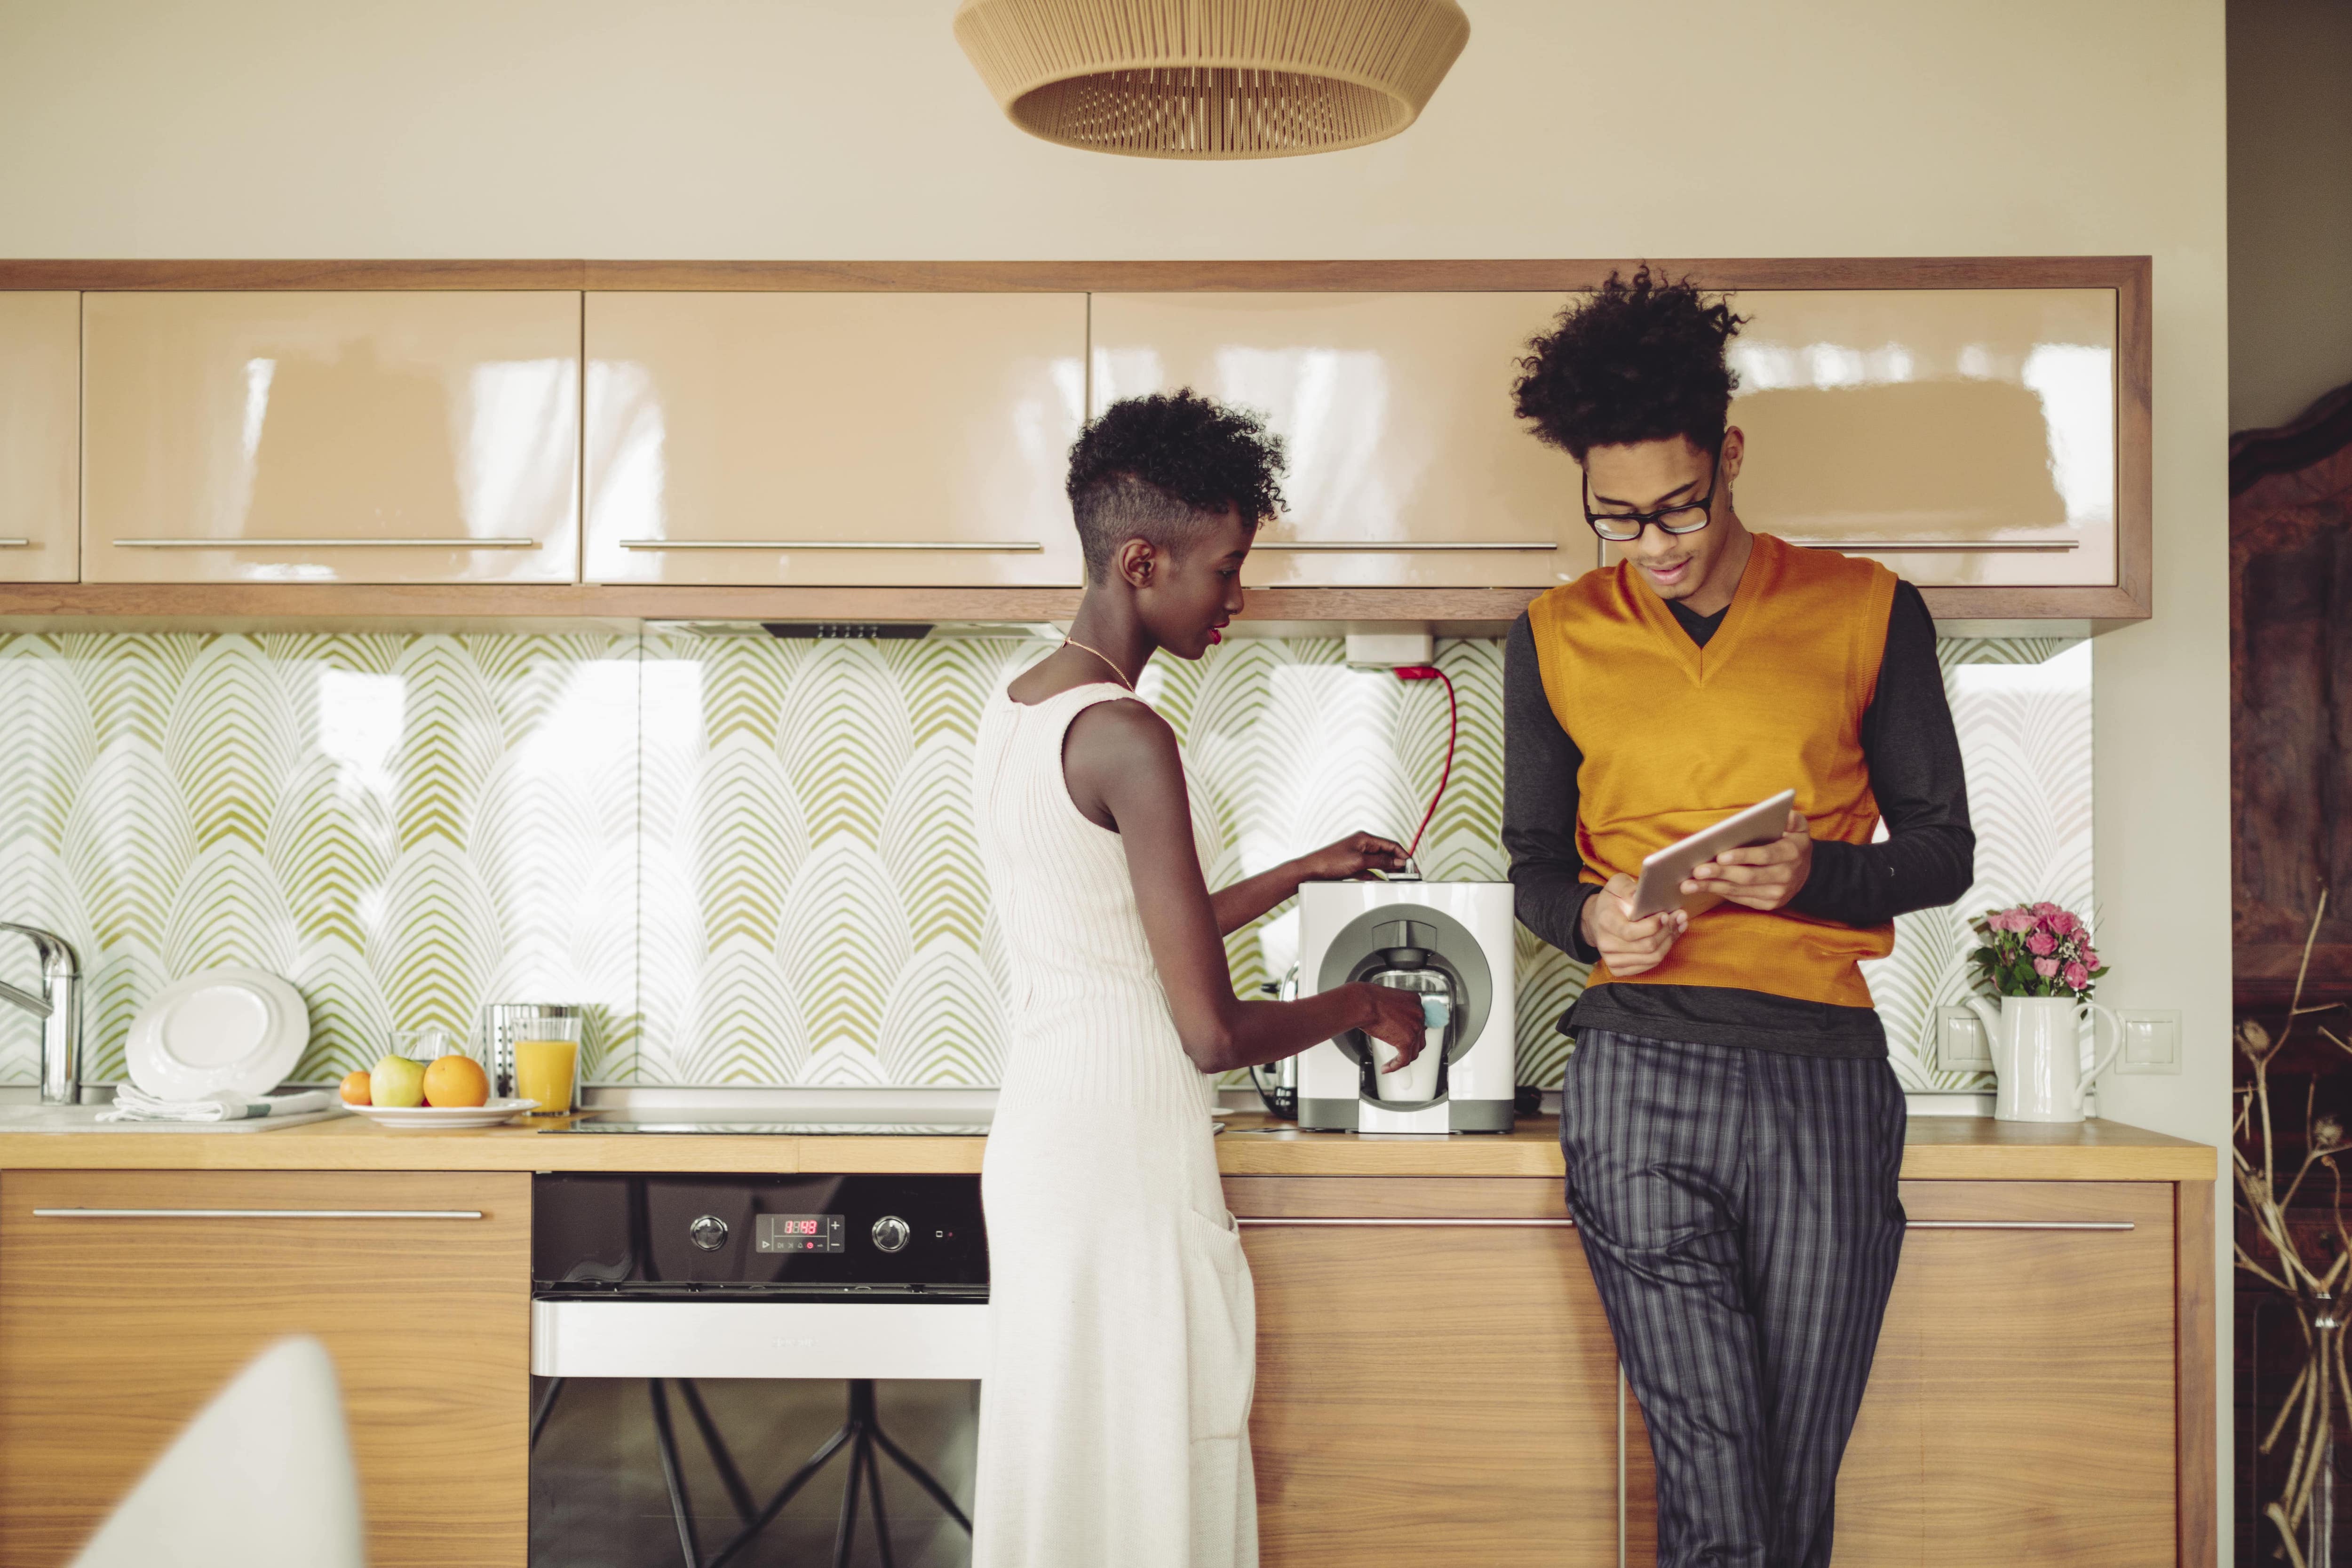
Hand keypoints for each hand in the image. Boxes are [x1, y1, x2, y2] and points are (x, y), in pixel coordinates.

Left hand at [1298, 832, 1410, 882]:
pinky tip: (1384, 882)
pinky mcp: (1352, 866)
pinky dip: (1378, 875)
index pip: (1391, 845)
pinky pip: (1370, 870)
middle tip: (1409, 874)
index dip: (1404, 855)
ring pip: (1379, 863)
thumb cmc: (1329, 862)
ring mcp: (1357, 855)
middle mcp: (1362, 845)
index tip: (1412, 866)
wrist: (1310, 871)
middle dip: (1399, 863)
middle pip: (1387, 853)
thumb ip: (1380, 862)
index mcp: (1365, 838)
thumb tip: (1396, 862)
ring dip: (1390, 870)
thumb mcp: (1359, 862)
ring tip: (1400, 879)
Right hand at [1353, 984, 1429, 1070]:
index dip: (1411, 1033)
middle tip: (1399, 1053)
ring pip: (1414, 1051)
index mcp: (1415, 1001)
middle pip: (1419, 1038)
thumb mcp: (1389, 1000)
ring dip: (1402, 1059)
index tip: (1403, 1038)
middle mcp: (1419, 1014)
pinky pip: (1404, 1059)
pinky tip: (1386, 1067)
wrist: (1363, 1003)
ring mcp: (1415, 1028)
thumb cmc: (1368, 1000)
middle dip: (1409, 1048)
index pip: (1419, 1022)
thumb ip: (1397, 1010)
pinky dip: (1395, 1066)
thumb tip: (1394, 1023)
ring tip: (1392, 1064)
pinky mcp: (1407, 1041)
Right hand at [1580, 873, 1686, 977]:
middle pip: (1647, 946)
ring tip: (1679, 926)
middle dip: (1668, 931)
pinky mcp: (1619, 970)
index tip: (1666, 914)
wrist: (1596, 920)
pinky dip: (1664, 951)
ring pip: (1652, 958)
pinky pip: (1649, 965)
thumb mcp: (1617, 885)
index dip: (1653, 925)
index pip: (1631, 932)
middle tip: (1680, 917)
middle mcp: (1606, 944)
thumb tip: (1639, 895)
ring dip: (1670, 941)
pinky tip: (1670, 937)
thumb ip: (1628, 888)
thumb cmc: (1612, 901)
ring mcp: (1612, 960)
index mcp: (1605, 922)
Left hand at [1684, 809, 1812, 911]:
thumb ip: (1792, 819)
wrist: (1806, 873)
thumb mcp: (1798, 828)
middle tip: (1697, 870)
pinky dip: (1720, 893)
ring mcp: (1777, 893)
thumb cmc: (1792, 843)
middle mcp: (1786, 876)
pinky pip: (1741, 899)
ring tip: (1688, 884)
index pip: (1765, 855)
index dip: (1742, 856)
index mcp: (1791, 853)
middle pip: (1748, 876)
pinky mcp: (1768, 904)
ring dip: (1713, 887)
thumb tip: (1784, 814)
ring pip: (1740, 890)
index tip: (1720, 856)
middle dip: (1720, 874)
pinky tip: (1701, 888)